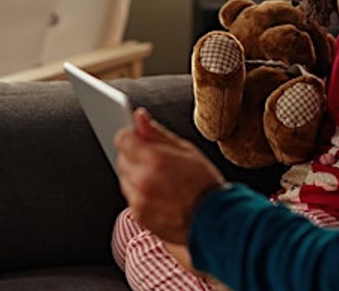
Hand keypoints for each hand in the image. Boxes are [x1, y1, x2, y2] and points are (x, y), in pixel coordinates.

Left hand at [115, 108, 225, 244]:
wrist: (216, 219)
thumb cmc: (206, 183)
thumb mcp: (186, 150)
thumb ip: (158, 133)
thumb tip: (139, 117)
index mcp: (155, 160)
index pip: (123, 138)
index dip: (131, 135)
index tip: (138, 137)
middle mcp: (142, 181)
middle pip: (122, 158)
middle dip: (135, 155)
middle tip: (157, 160)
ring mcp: (139, 201)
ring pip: (125, 179)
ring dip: (136, 176)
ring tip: (162, 179)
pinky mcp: (140, 217)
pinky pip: (131, 198)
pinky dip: (141, 194)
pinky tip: (160, 194)